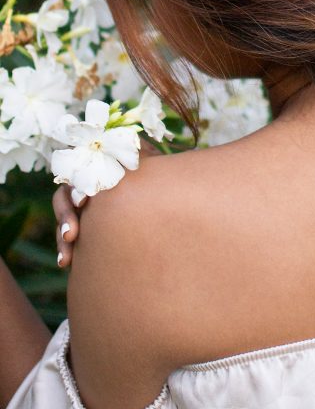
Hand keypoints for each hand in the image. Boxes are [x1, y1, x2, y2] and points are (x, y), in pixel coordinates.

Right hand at [53, 139, 161, 266]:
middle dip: (66, 215)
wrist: (158, 198)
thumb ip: (141, 155)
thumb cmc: (154, 173)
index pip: (79, 170)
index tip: (84, 201)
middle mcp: (83, 182)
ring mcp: (79, 204)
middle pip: (64, 195)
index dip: (78, 185)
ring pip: (63, 216)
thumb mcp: (150, 162)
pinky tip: (66, 263)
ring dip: (61, 235)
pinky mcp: (80, 224)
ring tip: (65, 258)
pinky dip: (65, 249)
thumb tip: (136, 145)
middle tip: (72, 234)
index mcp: (97, 163)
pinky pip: (66, 235)